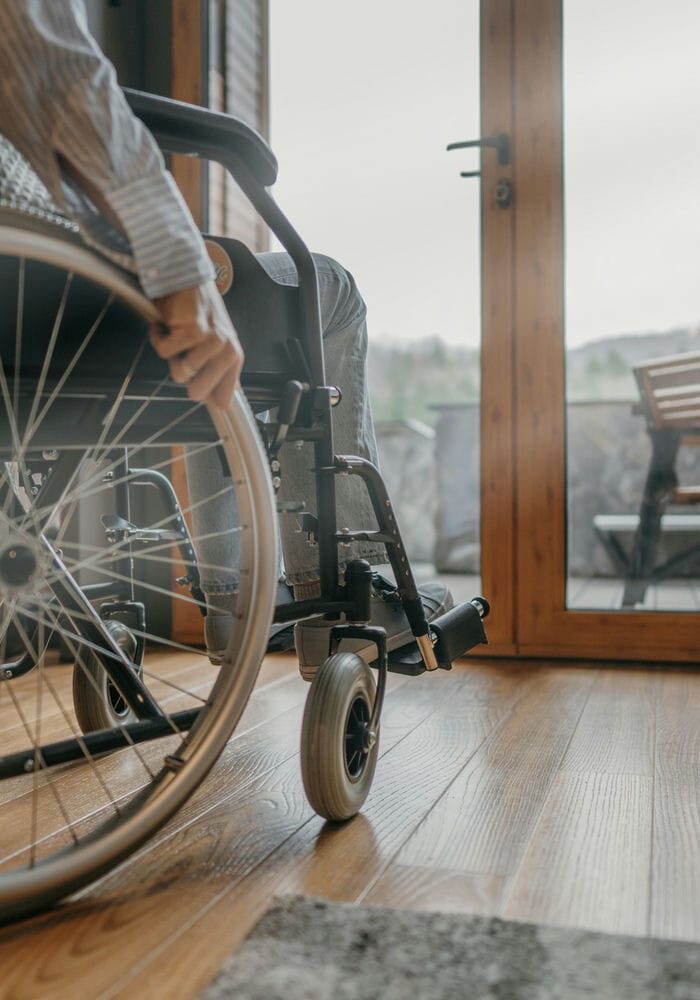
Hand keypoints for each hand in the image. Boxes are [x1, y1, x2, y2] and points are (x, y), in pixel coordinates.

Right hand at [149, 280, 243, 408]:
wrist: (184, 276)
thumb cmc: (196, 309)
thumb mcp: (215, 342)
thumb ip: (219, 371)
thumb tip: (220, 402)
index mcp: (233, 357)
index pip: (223, 399)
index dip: (204, 394)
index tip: (195, 383)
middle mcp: (226, 351)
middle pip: (197, 393)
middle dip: (183, 374)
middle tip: (183, 351)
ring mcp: (211, 342)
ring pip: (179, 374)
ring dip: (170, 354)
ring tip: (176, 333)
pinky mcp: (193, 332)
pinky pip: (165, 353)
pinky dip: (158, 338)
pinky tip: (166, 324)